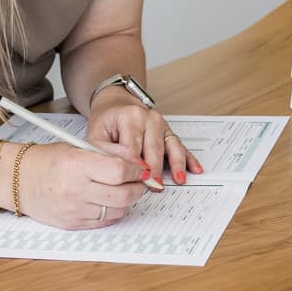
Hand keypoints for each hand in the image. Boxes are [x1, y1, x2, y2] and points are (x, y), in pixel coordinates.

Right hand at [15, 141, 147, 229]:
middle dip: (138, 188)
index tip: (140, 168)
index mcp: (77, 163)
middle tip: (139, 182)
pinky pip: (105, 221)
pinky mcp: (73, 224)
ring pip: (118, 210)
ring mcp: (74, 209)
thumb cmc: (50, 160)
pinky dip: (113, 211)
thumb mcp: (79, 146)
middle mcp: (76, 188)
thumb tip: (139, 163)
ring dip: (127, 201)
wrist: (20, 181)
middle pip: (124, 194)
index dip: (136, 170)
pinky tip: (108, 200)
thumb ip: (110, 153)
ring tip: (123, 189)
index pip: (120, 170)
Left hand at [87, 97, 204, 184]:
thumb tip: (115, 169)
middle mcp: (149, 118)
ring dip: (176, 164)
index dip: (133, 165)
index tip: (133, 181)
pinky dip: (188, 159)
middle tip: (154, 186)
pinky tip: (195, 169)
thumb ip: (103, 151)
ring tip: (178, 180)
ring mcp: (162, 125)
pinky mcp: (169, 132)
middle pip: (154, 147)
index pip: (133, 145)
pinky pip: (181, 146)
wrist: (117, 104)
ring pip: (171, 146)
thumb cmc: (107, 120)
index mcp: (130, 116)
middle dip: (155, 169)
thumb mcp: (96, 132)